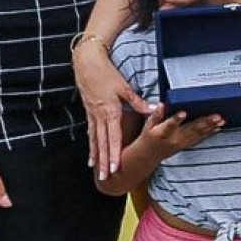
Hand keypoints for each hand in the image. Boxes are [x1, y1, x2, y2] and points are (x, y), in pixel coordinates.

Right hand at [74, 36, 145, 177]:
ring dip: (96, 156)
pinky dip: (91, 145)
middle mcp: (100, 117)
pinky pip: (91, 132)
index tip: (115, 168)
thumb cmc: (106, 73)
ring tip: (96, 170)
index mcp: (110, 112)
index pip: (113, 138)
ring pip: (95, 140)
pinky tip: (91, 154)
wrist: (86, 63)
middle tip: (105, 178)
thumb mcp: (124, 87)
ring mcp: (93, 116)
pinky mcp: (90, 112)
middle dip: (104, 162)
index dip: (114, 154)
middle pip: (103, 144)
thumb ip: (138, 101)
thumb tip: (153, 109)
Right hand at [137, 104, 224, 162]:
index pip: (169, 125)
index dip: (176, 119)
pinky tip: (218, 128)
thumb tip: (161, 105)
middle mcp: (174, 139)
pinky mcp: (186, 145)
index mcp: (162, 133)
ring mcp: (181, 143)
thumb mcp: (147, 125)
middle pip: (190, 130)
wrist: (148, 156)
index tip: (183, 113)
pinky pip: (200, 139)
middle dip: (204, 122)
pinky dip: (209, 133)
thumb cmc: (148, 138)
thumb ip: (156, 115)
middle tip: (216, 116)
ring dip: (211, 127)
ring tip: (221, 120)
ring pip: (198, 134)